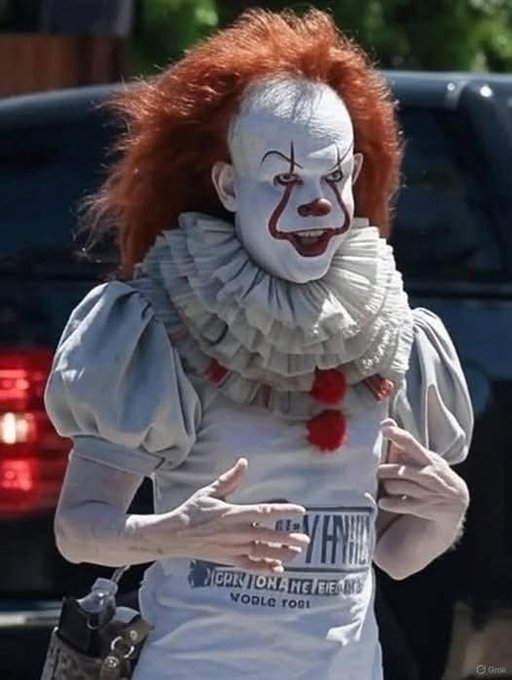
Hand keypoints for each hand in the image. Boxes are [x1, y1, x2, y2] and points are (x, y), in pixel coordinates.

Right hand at [157, 458, 309, 573]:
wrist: (173, 536)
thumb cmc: (192, 511)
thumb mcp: (209, 492)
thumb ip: (229, 479)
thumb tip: (243, 462)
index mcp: (232, 513)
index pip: (263, 512)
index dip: (283, 512)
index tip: (300, 511)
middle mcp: (235, 532)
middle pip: (267, 536)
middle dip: (287, 538)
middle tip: (305, 539)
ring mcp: (232, 548)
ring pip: (261, 553)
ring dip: (281, 554)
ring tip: (297, 553)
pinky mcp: (228, 560)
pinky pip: (249, 566)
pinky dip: (264, 569)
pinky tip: (277, 570)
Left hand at [377, 419, 468, 528]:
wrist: (457, 501)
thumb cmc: (435, 473)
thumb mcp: (426, 457)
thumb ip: (406, 443)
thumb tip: (386, 422)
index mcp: (428, 458)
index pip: (411, 444)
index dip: (397, 436)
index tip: (384, 429)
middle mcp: (428, 474)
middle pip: (399, 470)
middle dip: (383, 471)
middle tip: (378, 472)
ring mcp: (427, 492)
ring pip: (395, 486)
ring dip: (386, 486)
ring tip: (386, 485)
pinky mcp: (423, 507)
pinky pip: (398, 504)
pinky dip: (387, 503)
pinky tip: (384, 502)